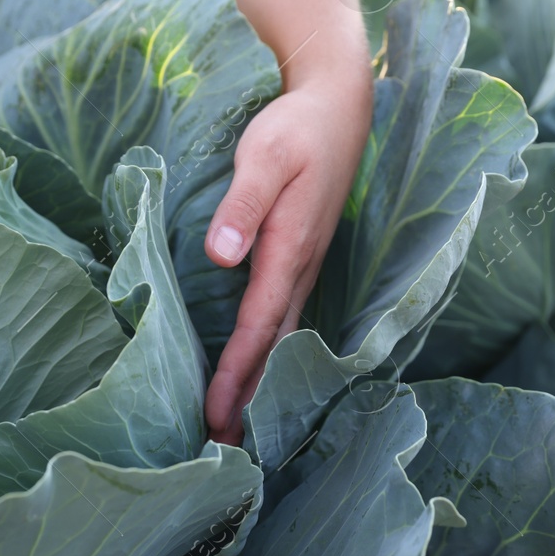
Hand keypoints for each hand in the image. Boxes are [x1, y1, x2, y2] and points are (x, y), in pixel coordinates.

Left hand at [202, 62, 371, 443]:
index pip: (259, 325)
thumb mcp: (266, 154)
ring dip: (261, 384)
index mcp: (292, 250)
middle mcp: (304, 268)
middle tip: (221, 450)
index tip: (215, 414)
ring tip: (236, 429)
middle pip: (275, 347)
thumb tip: (221, 255)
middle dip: (250, 399)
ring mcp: (306, 266)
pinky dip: (268, 354)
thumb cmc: (297, 127)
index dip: (237, 373)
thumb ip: (242, 204)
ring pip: (282, 338)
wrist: (339, 106)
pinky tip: (256, 372)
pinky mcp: (302, 258)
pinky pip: (283, 319)